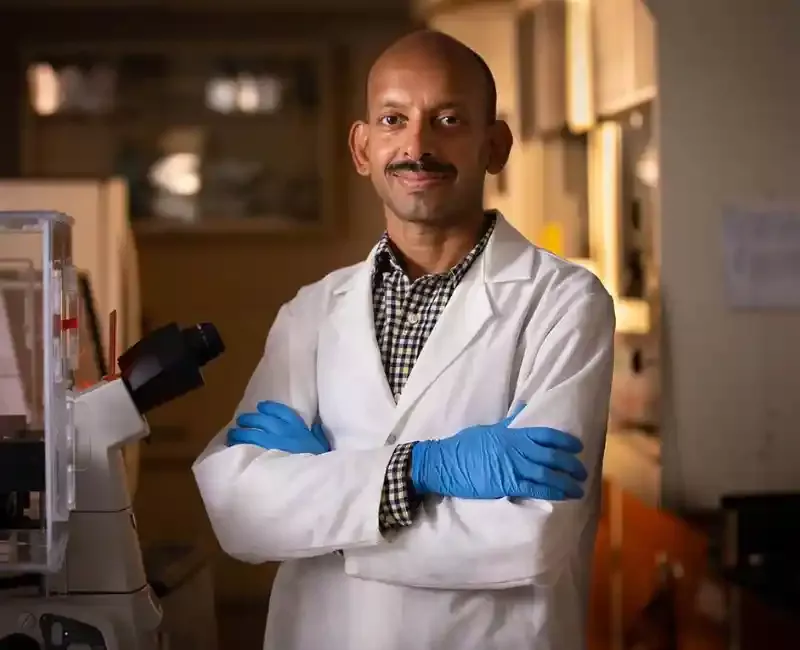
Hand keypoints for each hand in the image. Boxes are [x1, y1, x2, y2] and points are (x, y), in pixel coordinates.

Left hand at [226, 401, 329, 454]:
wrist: (314, 480)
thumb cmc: (320, 464)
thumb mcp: (323, 446)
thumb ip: (318, 435)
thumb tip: (316, 426)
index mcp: (299, 429)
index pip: (283, 412)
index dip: (270, 407)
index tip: (261, 406)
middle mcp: (284, 433)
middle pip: (263, 421)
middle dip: (251, 419)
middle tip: (241, 420)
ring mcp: (273, 446)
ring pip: (252, 435)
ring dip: (240, 433)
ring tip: (232, 434)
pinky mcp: (263, 460)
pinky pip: (248, 450)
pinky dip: (239, 448)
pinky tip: (233, 449)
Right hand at [410, 404, 586, 500]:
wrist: (444, 463)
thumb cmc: (463, 446)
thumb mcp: (487, 429)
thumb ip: (508, 423)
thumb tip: (522, 410)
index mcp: (511, 434)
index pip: (545, 435)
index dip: (564, 441)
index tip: (577, 447)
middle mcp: (516, 448)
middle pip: (551, 456)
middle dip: (570, 464)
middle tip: (583, 472)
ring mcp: (512, 466)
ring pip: (547, 473)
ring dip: (566, 481)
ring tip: (579, 488)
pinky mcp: (506, 484)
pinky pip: (535, 488)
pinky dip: (553, 492)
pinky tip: (564, 496)